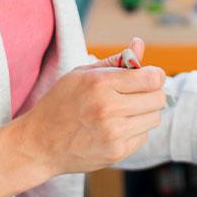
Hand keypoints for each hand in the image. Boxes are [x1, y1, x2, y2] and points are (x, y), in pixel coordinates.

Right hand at [15, 36, 167, 176]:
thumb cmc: (61, 103)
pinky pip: (144, 136)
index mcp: (100, 84)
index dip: (155, 76)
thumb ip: (115, 60)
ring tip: (124, 111)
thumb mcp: (82, 74)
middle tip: (137, 94)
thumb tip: (139, 44)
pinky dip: (135, 130)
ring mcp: (113, 133)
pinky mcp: (116, 152)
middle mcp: (108, 108)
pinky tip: (116, 128)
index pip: (152, 78)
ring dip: (145, 113)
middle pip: (158, 98)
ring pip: (155, 118)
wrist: (38, 144)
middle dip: (152, 94)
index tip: (149, 77)